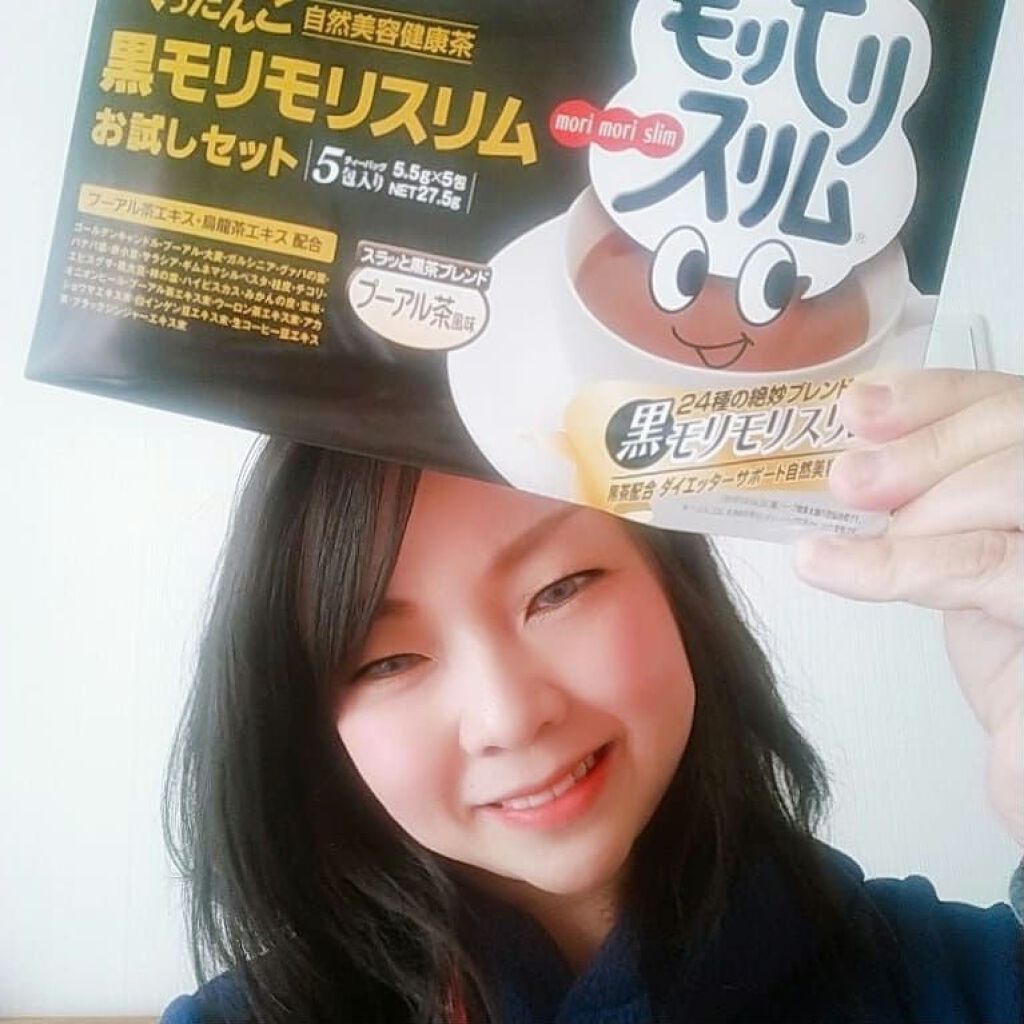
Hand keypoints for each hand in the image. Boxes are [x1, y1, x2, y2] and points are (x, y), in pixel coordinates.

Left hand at [794, 369, 1023, 844]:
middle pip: (1015, 428)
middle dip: (919, 447)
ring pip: (1007, 488)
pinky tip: (823, 564)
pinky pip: (980, 564)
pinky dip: (891, 562)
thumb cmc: (1003, 637)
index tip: (857, 407)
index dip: (936, 394)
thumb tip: (845, 455)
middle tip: (845, 480)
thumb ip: (925, 495)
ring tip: (836, 541)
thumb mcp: (956, 544)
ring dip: (910, 509)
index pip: (1009, 404)